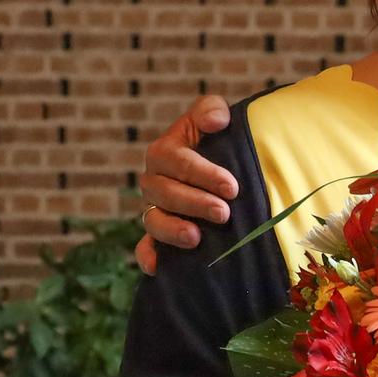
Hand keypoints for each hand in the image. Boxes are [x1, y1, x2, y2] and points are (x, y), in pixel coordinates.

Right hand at [133, 95, 235, 274]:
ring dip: (172, 230)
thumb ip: (212, 109)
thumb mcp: (216, 118)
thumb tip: (216, 121)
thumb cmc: (222, 140)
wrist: (229, 167)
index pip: (174, 159)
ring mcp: (155, 208)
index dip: (202, 173)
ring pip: (152, 220)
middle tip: (224, 213)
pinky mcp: (159, 234)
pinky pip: (145, 247)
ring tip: (196, 238)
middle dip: (194, 203)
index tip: (232, 187)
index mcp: (167, 151)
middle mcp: (156, 180)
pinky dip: (149, 256)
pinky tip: (158, 267)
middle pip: (164, 192)